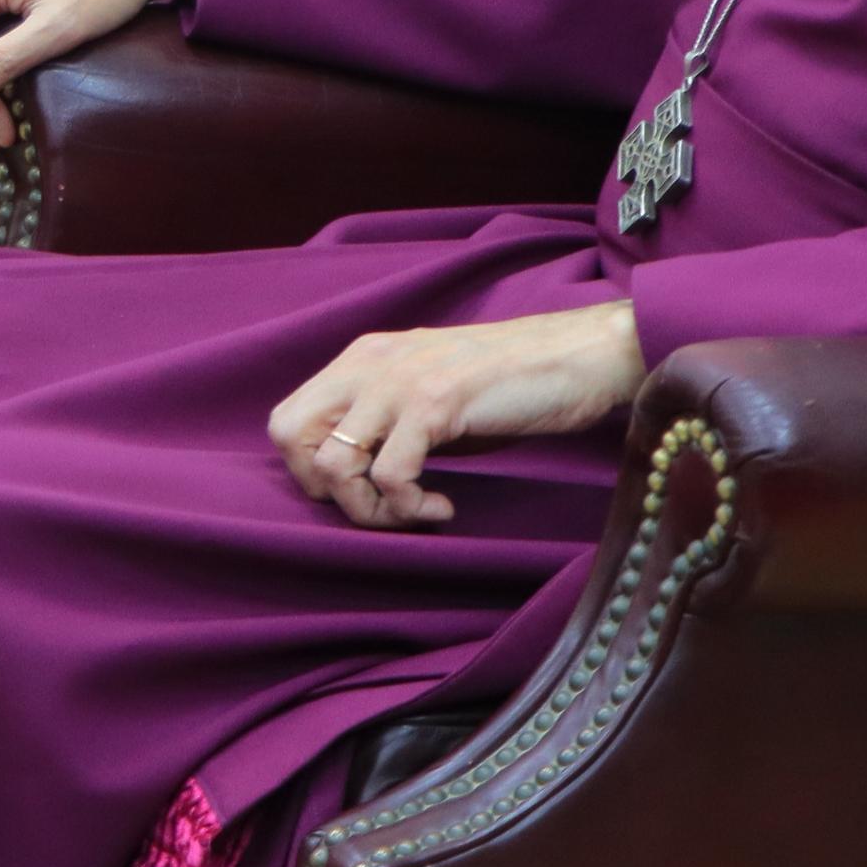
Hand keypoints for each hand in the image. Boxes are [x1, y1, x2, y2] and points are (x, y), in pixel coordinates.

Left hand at [269, 301, 647, 529]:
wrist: (578, 355)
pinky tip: (444, 505)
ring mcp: (399, 379)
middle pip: (292, 437)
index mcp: (363, 359)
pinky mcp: (436, 401)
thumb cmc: (509, 385)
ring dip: (372, 508)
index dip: (309, 470)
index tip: (362, 491)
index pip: (287, 420)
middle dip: (327, 490)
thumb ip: (385, 422)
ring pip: (334, 464)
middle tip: (379, 505)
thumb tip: (352, 480)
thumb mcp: (429, 396)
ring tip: (417, 510)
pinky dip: (411, 506)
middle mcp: (369, 363)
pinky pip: (391, 474)